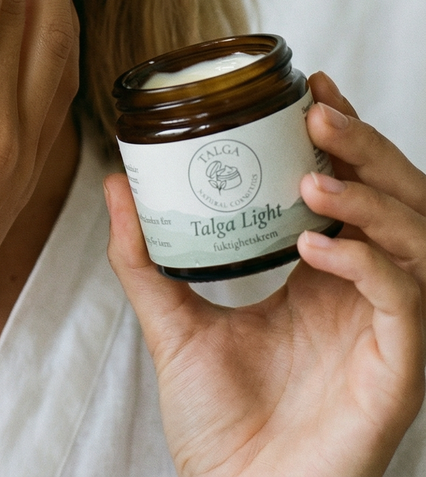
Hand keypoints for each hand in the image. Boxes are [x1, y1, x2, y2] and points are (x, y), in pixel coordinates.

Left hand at [105, 72, 425, 476]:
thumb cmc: (214, 422)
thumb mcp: (170, 319)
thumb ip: (143, 255)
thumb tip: (114, 181)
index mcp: (322, 275)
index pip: (352, 186)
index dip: (343, 135)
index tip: (308, 88)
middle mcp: (363, 294)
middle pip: (398, 200)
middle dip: (366, 148)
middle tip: (317, 113)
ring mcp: (386, 331)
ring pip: (416, 240)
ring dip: (370, 197)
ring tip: (313, 175)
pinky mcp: (397, 373)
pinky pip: (406, 303)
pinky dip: (369, 265)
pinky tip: (319, 247)